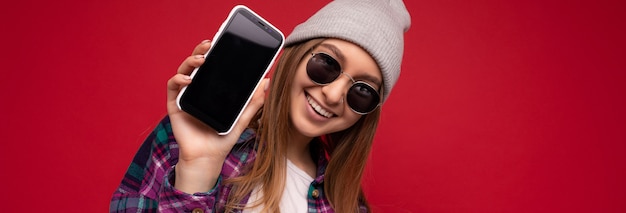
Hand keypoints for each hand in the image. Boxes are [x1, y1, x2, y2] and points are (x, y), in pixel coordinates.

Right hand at [166, 40, 268, 192]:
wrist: (208, 157)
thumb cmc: (223, 137)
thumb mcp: (243, 118)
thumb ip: (254, 101)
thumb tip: (266, 81)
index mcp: (212, 88)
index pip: (213, 64)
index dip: (216, 51)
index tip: (224, 40)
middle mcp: (197, 88)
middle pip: (197, 63)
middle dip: (202, 50)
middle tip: (210, 44)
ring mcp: (185, 95)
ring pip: (184, 70)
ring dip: (190, 61)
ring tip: (201, 59)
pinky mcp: (175, 105)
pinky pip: (173, 87)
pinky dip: (178, 79)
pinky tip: (188, 79)